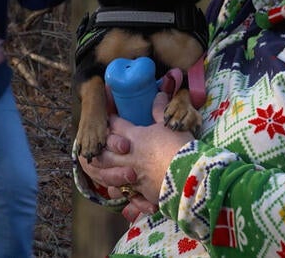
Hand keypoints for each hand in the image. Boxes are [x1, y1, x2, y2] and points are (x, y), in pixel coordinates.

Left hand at [78, 93, 194, 212]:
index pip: (115, 125)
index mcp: (135, 136)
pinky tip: (113, 189)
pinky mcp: (139, 190)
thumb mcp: (170, 125)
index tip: (106, 116)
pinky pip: (121, 190)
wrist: (189, 175)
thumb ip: (160, 110)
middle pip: (105, 149)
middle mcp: (129, 155)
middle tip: (95, 144)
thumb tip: (160, 93)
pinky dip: (116, 189)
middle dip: (98, 146)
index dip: (109, 120)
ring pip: (107, 171)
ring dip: (100, 168)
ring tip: (96, 166)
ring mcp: (132, 174)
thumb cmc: (180, 147)